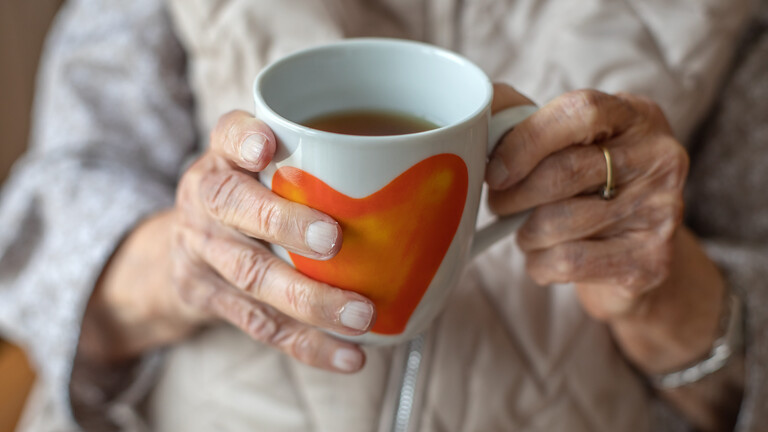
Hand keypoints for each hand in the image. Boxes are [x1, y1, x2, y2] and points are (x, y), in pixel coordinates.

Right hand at [80, 111, 374, 372]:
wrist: (180, 251)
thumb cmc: (249, 197)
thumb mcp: (263, 166)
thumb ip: (317, 162)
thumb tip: (426, 182)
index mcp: (224, 158)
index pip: (226, 134)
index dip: (243, 138)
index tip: (266, 145)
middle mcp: (205, 198)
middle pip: (233, 205)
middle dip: (284, 222)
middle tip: (334, 239)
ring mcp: (204, 250)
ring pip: (253, 275)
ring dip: (310, 299)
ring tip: (361, 315)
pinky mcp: (211, 298)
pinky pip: (261, 325)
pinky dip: (308, 344)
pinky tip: (349, 354)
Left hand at [486, 85, 723, 371]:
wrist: (637, 257)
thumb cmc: (588, 191)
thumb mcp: (569, 145)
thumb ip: (527, 122)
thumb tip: (478, 116)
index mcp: (635, 115)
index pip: (579, 111)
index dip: (525, 140)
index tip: (495, 170)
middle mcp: (660, 157)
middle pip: (562, 172)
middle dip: (513, 195)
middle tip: (500, 204)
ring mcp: (662, 210)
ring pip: (556, 222)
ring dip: (525, 233)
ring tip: (529, 231)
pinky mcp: (651, 261)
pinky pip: (567, 260)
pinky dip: (539, 263)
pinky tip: (544, 258)